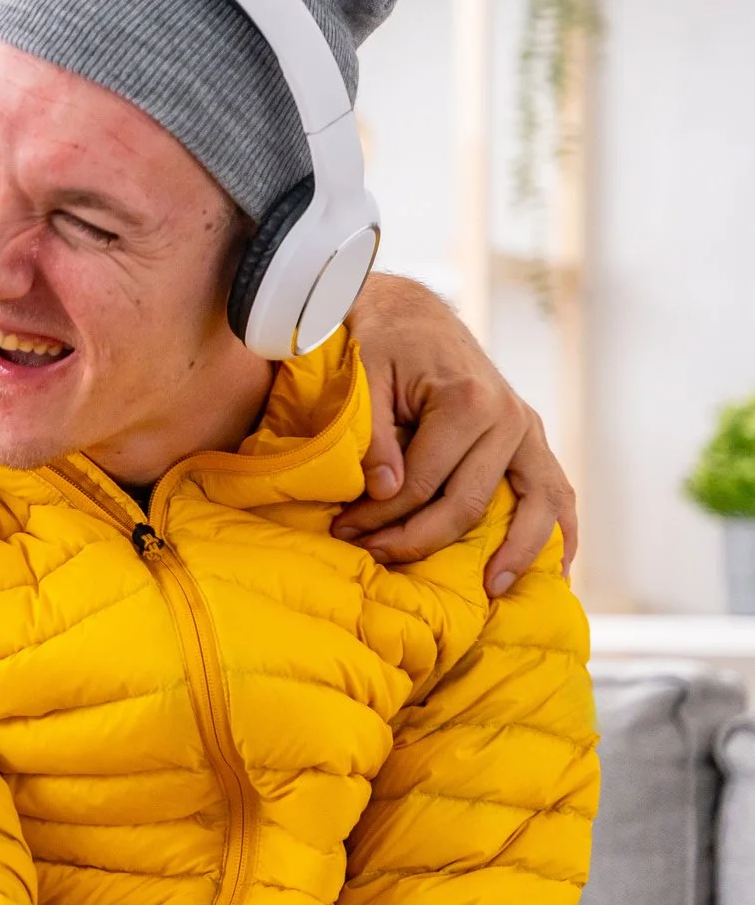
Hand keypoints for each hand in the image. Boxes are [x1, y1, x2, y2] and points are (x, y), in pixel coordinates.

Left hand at [333, 273, 577, 594]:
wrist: (412, 311)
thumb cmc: (382, 341)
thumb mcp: (365, 375)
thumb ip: (374, 434)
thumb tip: (385, 492)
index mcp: (468, 402)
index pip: (422, 483)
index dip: (381, 515)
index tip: (345, 531)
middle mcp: (509, 417)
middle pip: (469, 503)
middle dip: (418, 537)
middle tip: (373, 554)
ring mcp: (528, 429)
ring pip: (533, 507)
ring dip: (514, 554)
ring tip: (491, 592)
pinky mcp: (532, 437)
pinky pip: (557, 491)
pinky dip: (559, 531)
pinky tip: (556, 570)